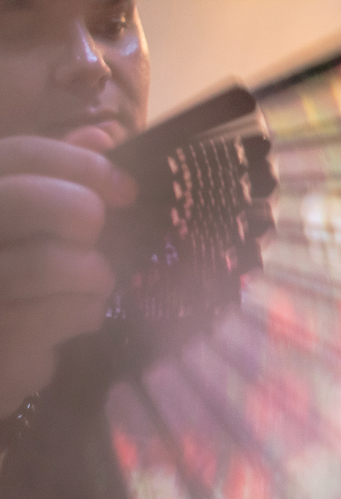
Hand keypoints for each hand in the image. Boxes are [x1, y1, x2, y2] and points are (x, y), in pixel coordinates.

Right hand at [0, 131, 135, 416]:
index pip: (20, 155)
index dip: (83, 164)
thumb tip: (102, 135)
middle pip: (37, 201)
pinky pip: (67, 313)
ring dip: (93, 275)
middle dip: (83, 215)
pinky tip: (76, 317)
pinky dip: (85, 314)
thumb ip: (51, 179)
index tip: (126, 188)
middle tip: (93, 236)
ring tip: (88, 286)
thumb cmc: (10, 285)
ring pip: (57, 262)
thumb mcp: (21, 223)